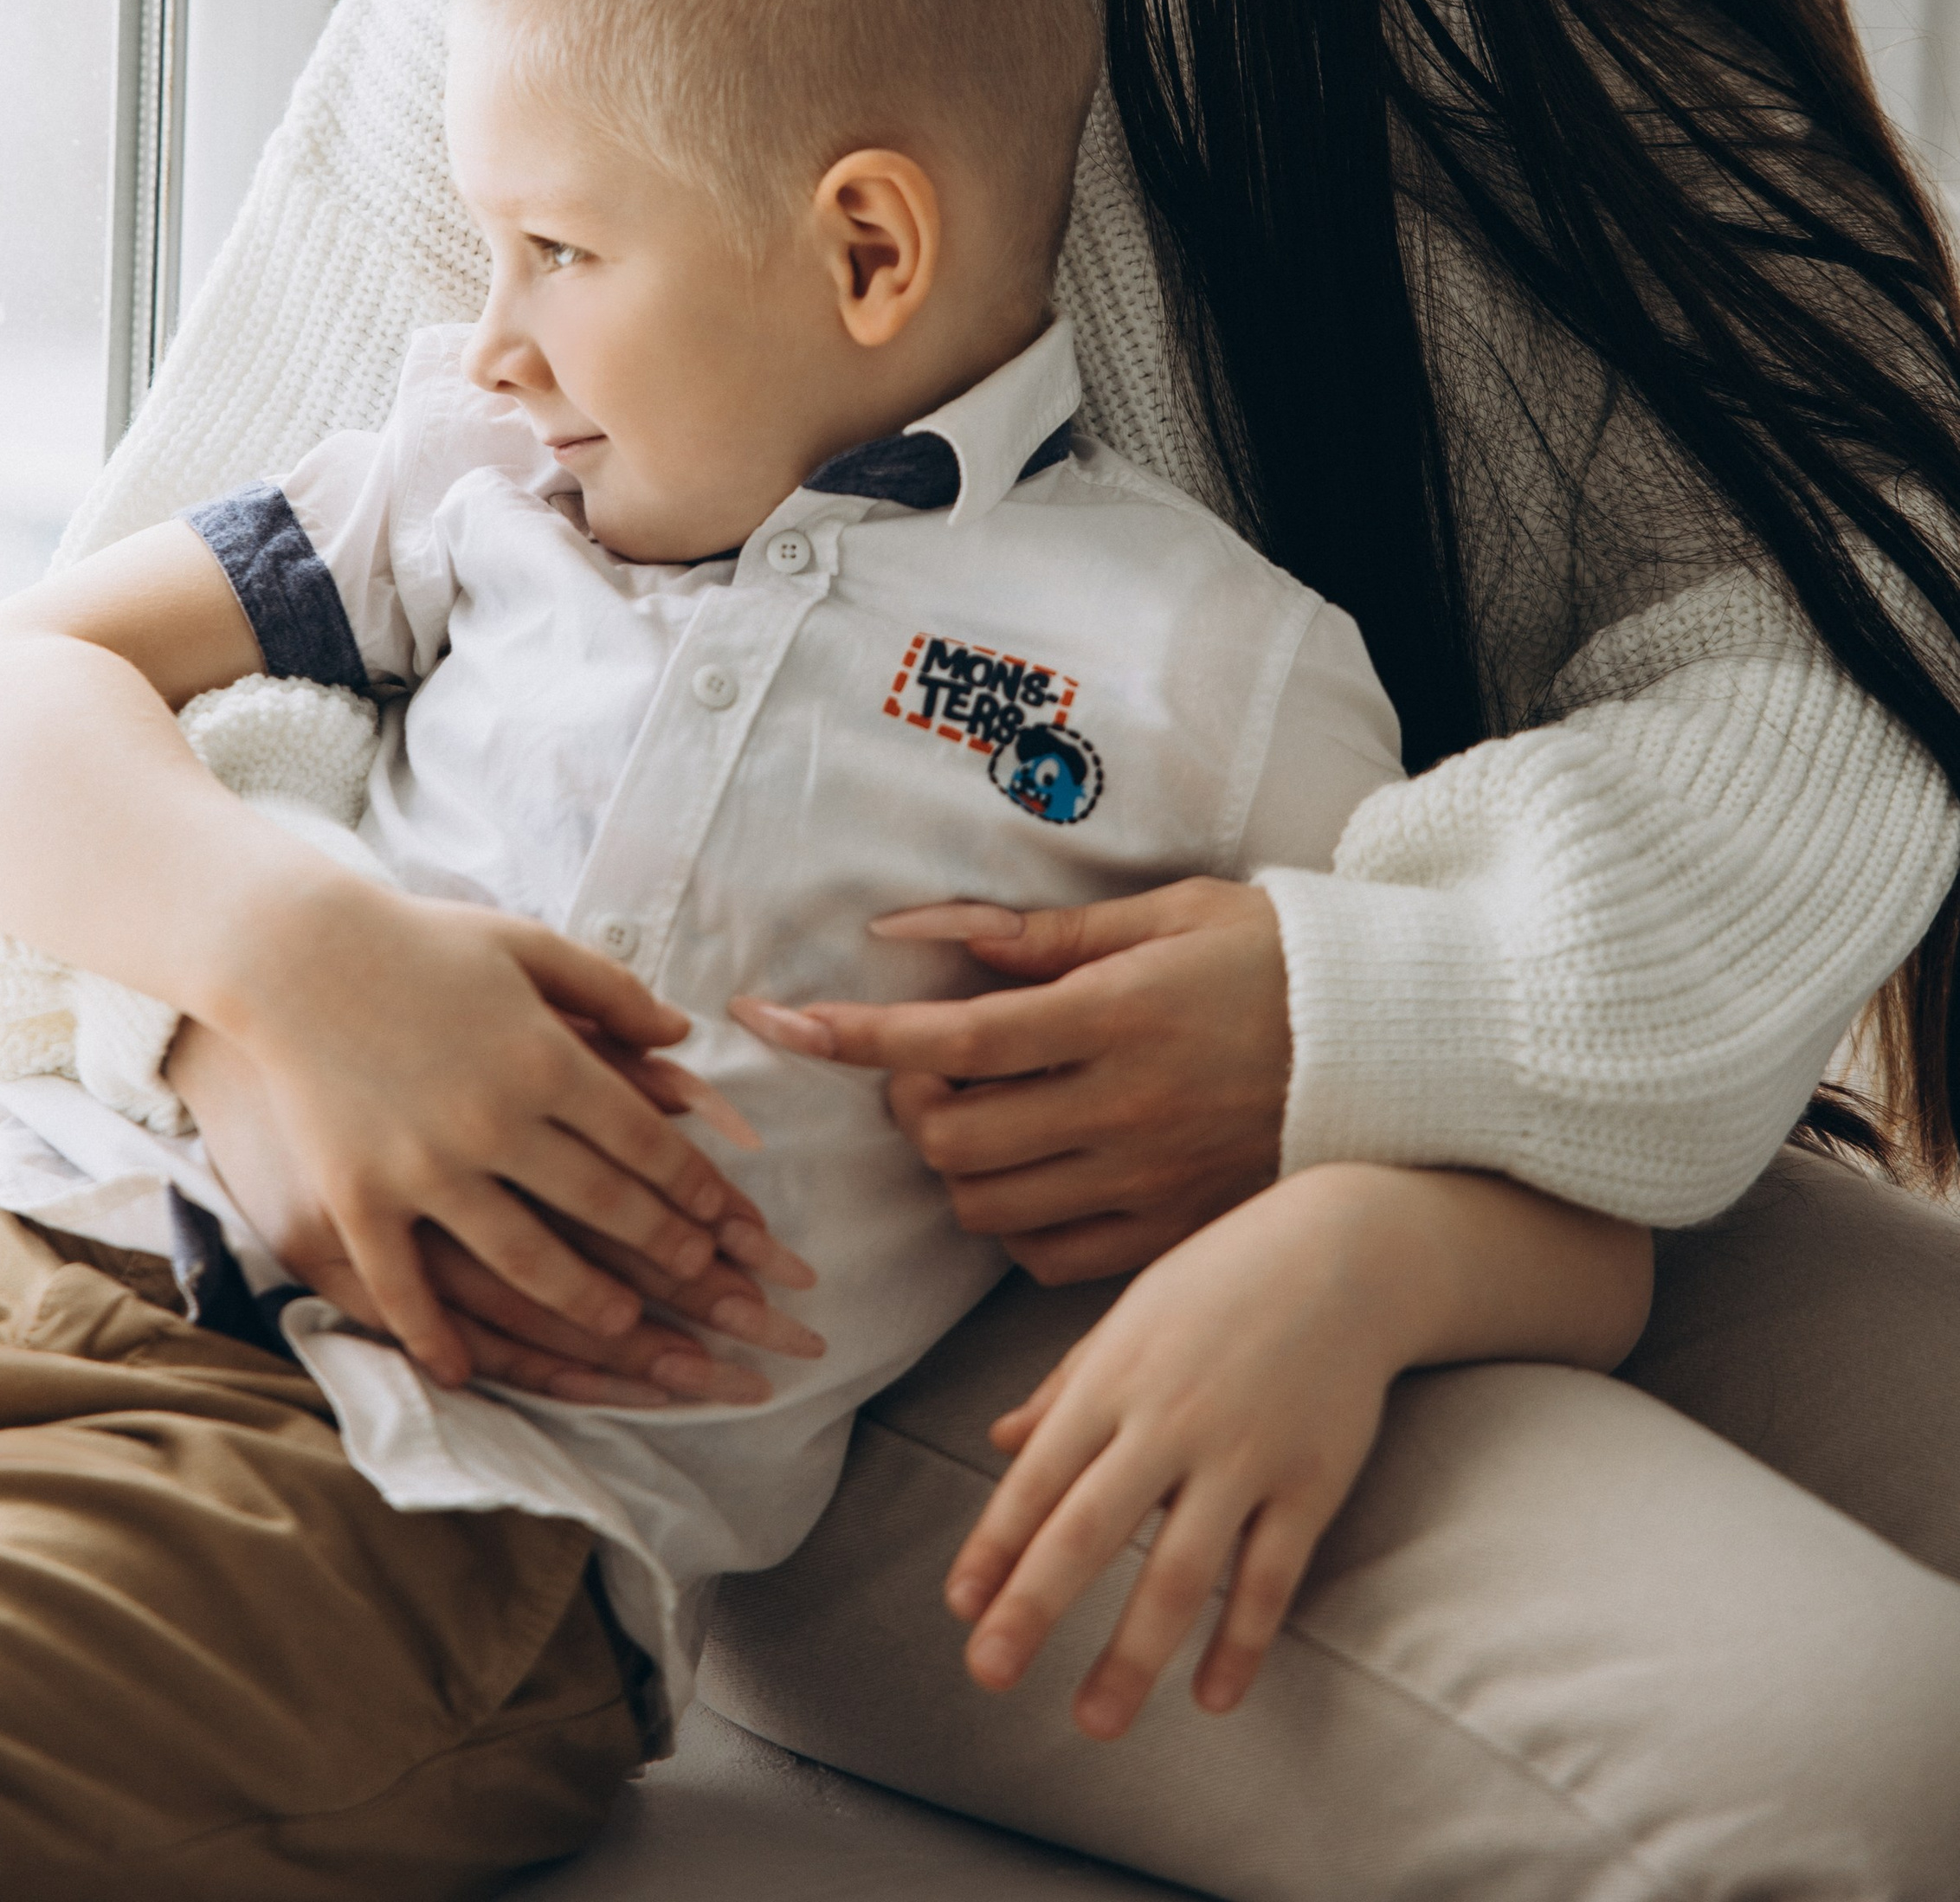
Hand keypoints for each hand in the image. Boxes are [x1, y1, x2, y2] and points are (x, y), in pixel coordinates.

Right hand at [198, 876, 815, 1385]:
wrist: (293, 951)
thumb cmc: (422, 944)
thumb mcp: (528, 945)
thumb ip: (610, 990)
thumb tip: (682, 1038)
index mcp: (542, 1056)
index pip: (641, 1140)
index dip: (693, 1186)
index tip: (728, 1221)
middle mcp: (493, 1120)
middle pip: (601, 1204)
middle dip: (665, 1249)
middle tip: (707, 1282)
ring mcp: (422, 1167)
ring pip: (523, 1260)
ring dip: (583, 1301)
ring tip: (624, 1324)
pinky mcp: (356, 1198)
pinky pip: (401, 1286)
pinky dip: (433, 1335)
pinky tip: (463, 1371)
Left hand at [731, 879, 1289, 1281]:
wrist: (1396, 1050)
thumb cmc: (1272, 959)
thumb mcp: (1167, 915)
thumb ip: (1042, 934)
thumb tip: (923, 930)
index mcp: (1114, 1015)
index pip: (949, 1035)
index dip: (851, 1035)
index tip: (776, 1023)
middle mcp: (1120, 1107)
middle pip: (950, 1135)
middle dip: (905, 1101)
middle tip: (921, 1064)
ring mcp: (1145, 1183)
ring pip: (985, 1205)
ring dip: (952, 1164)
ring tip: (976, 1116)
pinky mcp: (1169, 1235)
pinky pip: (1048, 1259)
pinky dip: (1013, 1225)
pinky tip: (1032, 1175)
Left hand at [943, 1171, 1400, 1738]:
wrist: (1346, 1249)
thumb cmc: (1221, 1282)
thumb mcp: (1129, 1317)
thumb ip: (1065, 1387)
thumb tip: (998, 1443)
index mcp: (1116, 1378)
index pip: (1040, 1477)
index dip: (995, 1544)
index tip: (960, 1607)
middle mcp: (1171, 1419)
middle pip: (1091, 1528)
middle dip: (1034, 1606)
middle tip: (988, 1673)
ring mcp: (1245, 1455)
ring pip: (1182, 1571)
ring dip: (1134, 1654)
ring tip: (1095, 1723)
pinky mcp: (1310, 1482)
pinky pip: (1271, 1578)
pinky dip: (1242, 1643)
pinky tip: (1212, 1698)